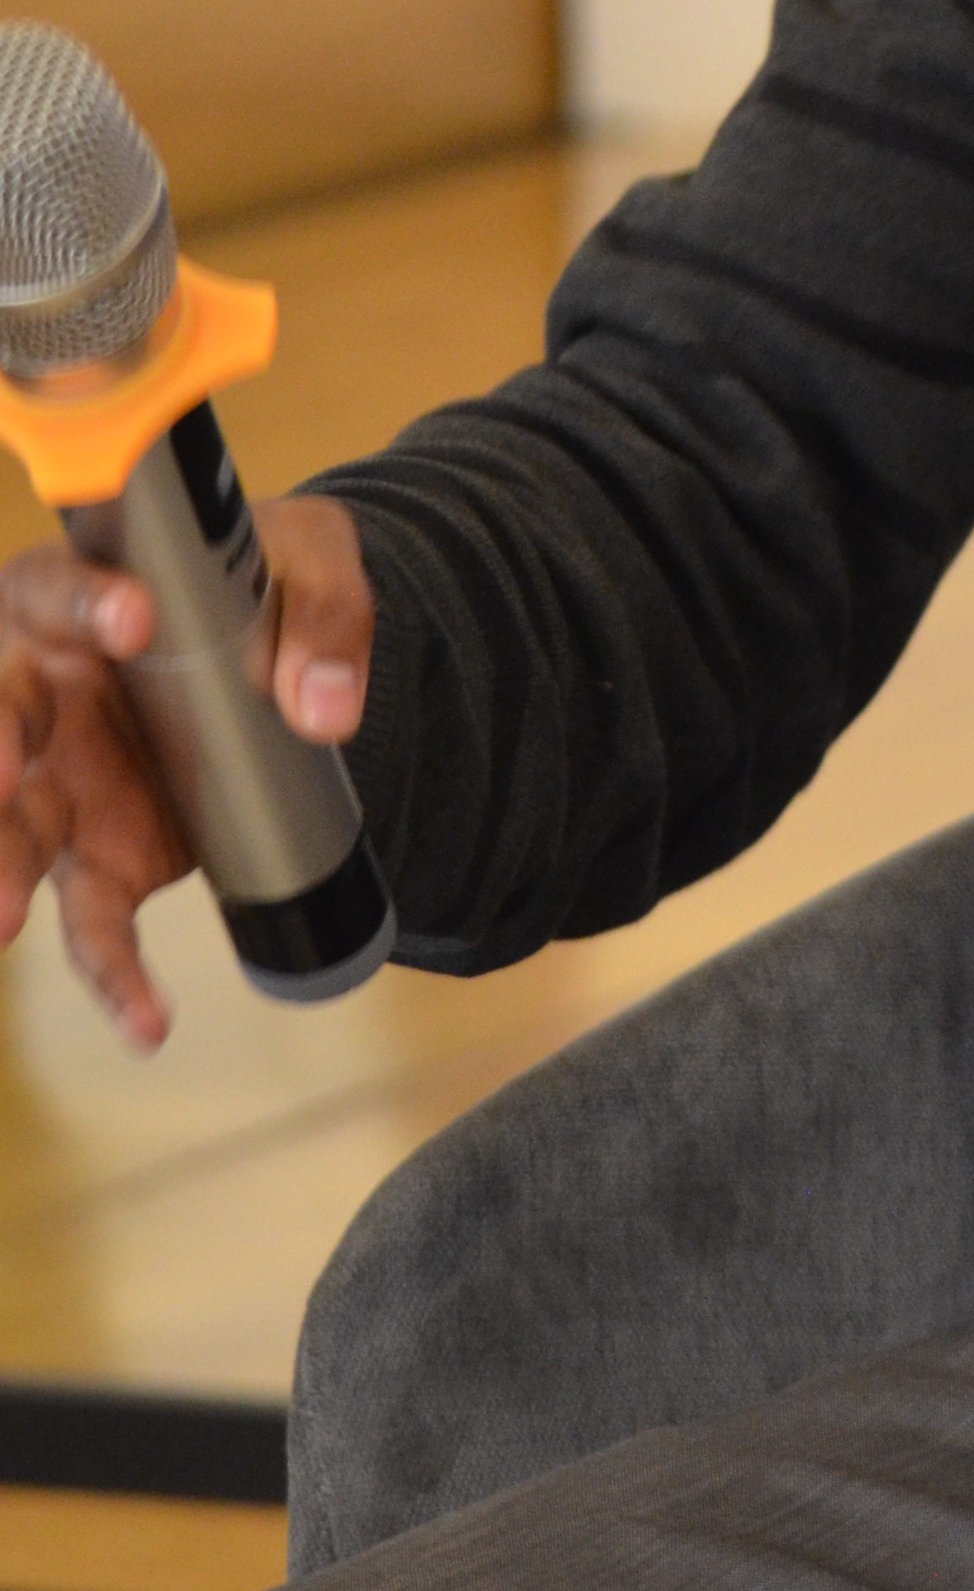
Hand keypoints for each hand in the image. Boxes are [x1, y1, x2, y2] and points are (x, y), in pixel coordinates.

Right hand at [0, 493, 373, 1049]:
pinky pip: (91, 922)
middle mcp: (43, 689)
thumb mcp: (313, 568)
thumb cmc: (264, 587)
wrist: (271, 652)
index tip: (135, 617)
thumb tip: (323, 708)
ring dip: (4, 865)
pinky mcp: (96, 854)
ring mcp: (59, 781)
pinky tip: (146, 1022)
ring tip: (4, 918)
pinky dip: (114, 975)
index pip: (59, 587)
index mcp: (78, 597)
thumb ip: (325, 621)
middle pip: (0, 711)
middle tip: (5, 774)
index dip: (85, 601)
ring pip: (17, 825)